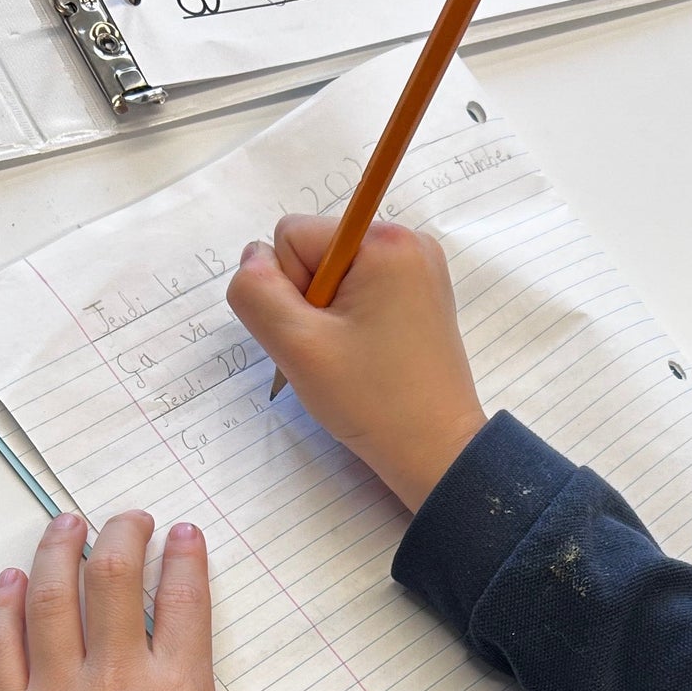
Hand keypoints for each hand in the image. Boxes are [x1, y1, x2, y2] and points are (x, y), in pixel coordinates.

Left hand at [0, 510, 361, 690]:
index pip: (184, 603)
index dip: (185, 559)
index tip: (183, 535)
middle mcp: (114, 679)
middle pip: (113, 579)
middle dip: (122, 536)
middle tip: (129, 518)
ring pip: (50, 597)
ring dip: (58, 551)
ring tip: (67, 524)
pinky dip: (2, 606)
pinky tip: (8, 584)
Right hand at [227, 214, 488, 512]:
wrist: (437, 453)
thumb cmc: (373, 402)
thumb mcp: (297, 345)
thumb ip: (256, 291)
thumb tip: (253, 258)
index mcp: (384, 241)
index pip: (292, 237)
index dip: (289, 291)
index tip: (321, 336)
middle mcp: (408, 242)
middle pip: (315, 253)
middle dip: (310, 304)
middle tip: (338, 353)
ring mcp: (419, 271)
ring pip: (334, 277)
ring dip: (328, 318)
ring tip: (354, 359)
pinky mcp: (421, 299)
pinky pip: (361, 294)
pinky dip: (351, 324)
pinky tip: (367, 357)